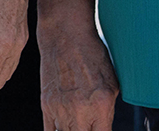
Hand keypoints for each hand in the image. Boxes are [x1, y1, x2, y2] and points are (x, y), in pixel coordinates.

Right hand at [36, 1, 118, 130]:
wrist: (65, 36)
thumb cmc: (91, 55)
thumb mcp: (112, 83)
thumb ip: (109, 110)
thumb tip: (104, 126)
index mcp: (101, 105)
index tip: (102, 129)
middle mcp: (80, 111)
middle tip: (90, 126)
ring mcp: (61, 109)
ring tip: (79, 124)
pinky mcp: (46, 105)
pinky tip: (65, 127)